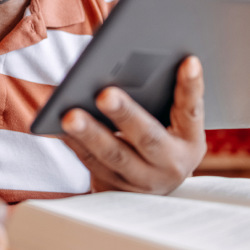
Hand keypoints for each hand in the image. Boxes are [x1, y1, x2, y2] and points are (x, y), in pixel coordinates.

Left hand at [60, 55, 205, 194]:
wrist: (151, 192)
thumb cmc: (162, 139)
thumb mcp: (174, 123)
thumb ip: (165, 95)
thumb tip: (131, 56)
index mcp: (190, 142)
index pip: (192, 111)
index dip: (191, 87)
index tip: (189, 61)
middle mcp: (170, 165)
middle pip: (147, 138)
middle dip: (125, 115)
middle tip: (105, 94)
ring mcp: (140, 181)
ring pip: (113, 156)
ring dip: (90, 134)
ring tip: (69, 115)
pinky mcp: (113, 188)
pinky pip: (90, 163)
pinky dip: (74, 143)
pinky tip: (57, 126)